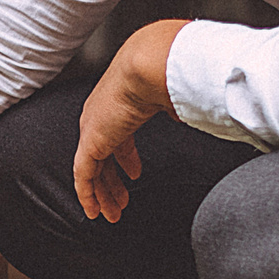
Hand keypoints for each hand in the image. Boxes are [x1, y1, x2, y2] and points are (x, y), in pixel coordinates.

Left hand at [73, 18, 188, 222]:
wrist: (148, 65)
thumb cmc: (164, 73)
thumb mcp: (173, 95)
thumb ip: (179, 107)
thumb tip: (194, 112)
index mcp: (118, 104)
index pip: (117, 137)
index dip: (125, 159)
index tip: (134, 174)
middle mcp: (100, 116)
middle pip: (102, 156)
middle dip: (111, 182)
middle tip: (119, 201)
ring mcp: (92, 129)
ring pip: (92, 170)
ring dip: (102, 194)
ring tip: (110, 213)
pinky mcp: (90, 141)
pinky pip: (84, 175)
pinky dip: (88, 194)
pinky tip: (94, 210)